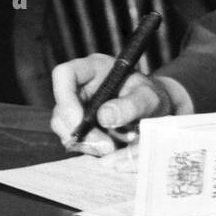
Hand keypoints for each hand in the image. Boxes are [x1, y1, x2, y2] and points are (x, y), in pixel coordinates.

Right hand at [49, 54, 174, 155]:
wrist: (154, 110)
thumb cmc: (151, 96)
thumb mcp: (148, 98)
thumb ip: (130, 105)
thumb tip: (104, 117)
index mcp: (94, 68)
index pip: (64, 74)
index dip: (65, 98)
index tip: (81, 122)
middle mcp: (81, 85)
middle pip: (60, 107)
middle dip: (79, 131)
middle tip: (106, 146)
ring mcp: (78, 105)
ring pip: (63, 127)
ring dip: (85, 142)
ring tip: (112, 147)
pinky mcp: (80, 123)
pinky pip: (75, 138)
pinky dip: (89, 147)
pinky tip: (109, 147)